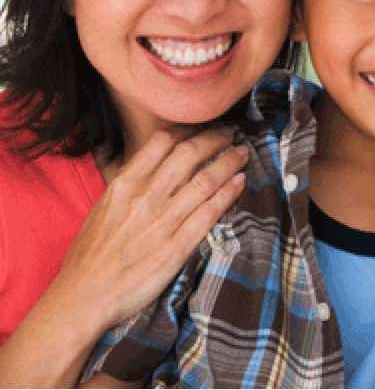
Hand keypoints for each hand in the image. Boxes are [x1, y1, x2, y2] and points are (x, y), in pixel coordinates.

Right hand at [0, 126, 247, 387]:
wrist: (83, 296)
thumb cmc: (90, 255)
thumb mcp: (102, 207)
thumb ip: (128, 185)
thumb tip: (151, 167)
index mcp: (124, 184)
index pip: (161, 143)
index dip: (188, 130)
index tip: (203, 127)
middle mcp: (145, 197)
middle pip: (189, 154)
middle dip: (214, 139)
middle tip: (230, 134)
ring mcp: (163, 221)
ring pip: (205, 180)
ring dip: (229, 163)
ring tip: (242, 154)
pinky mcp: (177, 246)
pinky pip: (209, 213)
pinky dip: (228, 194)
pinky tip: (240, 182)